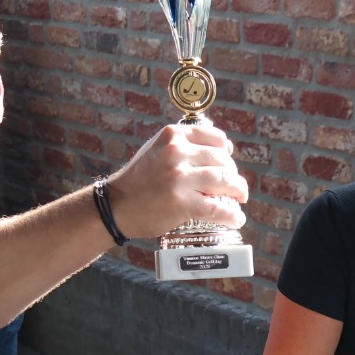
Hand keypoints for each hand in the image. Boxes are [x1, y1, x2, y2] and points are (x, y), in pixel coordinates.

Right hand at [104, 121, 249, 239]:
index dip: (226, 152)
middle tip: (234, 187)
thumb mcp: (156, 149)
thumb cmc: (138, 180)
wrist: (116, 206)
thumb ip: (182, 146)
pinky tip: (235, 218)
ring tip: (239, 199)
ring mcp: (179, 178)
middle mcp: (177, 153)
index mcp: (173, 136)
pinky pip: (217, 208)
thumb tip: (220, 149)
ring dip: (237, 192)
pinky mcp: (182, 203)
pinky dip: (231, 214)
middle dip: (233, 175)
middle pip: (223, 161)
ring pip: (225, 181)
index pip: (215, 138)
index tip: (229, 162)